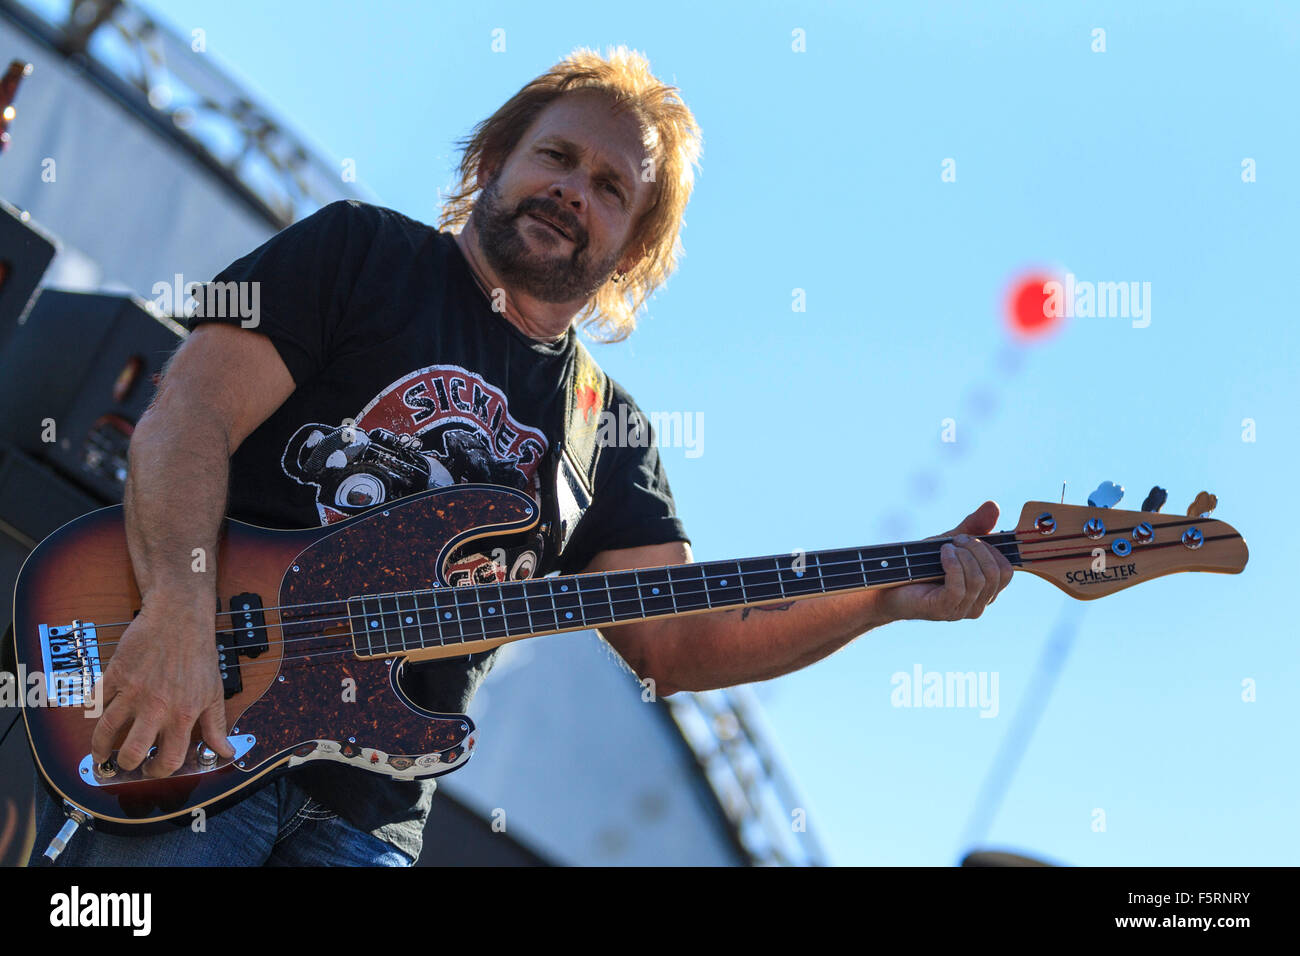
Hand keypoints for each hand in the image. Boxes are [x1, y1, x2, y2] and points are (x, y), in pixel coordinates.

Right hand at [90, 598, 235, 777]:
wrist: (180, 618)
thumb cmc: (199, 654)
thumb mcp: (214, 692)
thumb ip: (217, 726)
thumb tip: (226, 752)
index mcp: (183, 714)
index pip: (169, 759)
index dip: (159, 772)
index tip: (153, 770)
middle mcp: (157, 706)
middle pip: (132, 752)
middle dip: (126, 765)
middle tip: (126, 764)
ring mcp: (133, 691)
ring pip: (106, 731)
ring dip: (100, 749)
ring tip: (101, 755)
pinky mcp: (115, 675)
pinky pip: (96, 702)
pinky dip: (95, 712)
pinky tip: (99, 718)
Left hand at [877, 501, 1013, 622]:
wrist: (889, 582)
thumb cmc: (922, 564)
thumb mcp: (951, 541)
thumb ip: (974, 526)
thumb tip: (994, 506)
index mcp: (986, 589)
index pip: (1007, 570)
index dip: (991, 548)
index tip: (968, 537)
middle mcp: (979, 603)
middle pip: (996, 573)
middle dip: (977, 549)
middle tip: (956, 540)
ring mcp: (963, 610)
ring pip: (979, 579)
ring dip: (962, 555)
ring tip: (945, 548)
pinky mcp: (945, 610)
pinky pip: (959, 587)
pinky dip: (952, 565)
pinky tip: (942, 554)